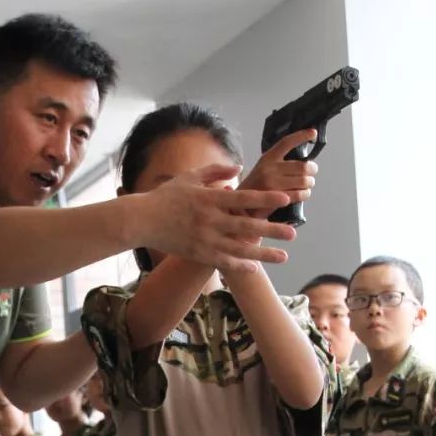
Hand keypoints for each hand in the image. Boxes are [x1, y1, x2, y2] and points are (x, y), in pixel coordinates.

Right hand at [134, 158, 299, 272]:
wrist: (142, 220)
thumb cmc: (166, 197)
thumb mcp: (189, 177)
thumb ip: (215, 171)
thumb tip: (239, 167)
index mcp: (210, 198)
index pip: (244, 198)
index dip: (266, 198)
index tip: (285, 198)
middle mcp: (210, 220)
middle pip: (246, 225)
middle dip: (271, 229)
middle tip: (293, 232)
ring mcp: (204, 239)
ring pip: (239, 248)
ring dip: (263, 253)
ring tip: (284, 256)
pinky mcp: (198, 253)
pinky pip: (224, 261)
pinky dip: (241, 265)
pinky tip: (256, 268)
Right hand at [239, 129, 317, 202]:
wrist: (240, 205)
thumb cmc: (255, 188)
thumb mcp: (263, 169)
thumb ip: (279, 164)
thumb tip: (304, 163)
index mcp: (267, 158)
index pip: (286, 143)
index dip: (301, 136)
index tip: (313, 133)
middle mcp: (270, 168)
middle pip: (302, 166)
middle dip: (312, 170)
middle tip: (312, 173)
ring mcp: (273, 183)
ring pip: (304, 180)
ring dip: (309, 183)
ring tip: (307, 185)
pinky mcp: (277, 197)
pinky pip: (300, 194)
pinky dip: (306, 194)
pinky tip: (303, 194)